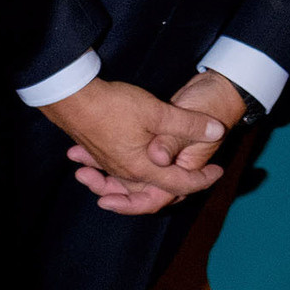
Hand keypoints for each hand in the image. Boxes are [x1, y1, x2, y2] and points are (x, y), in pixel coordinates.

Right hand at [42, 79, 225, 215]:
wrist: (71, 100)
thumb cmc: (113, 107)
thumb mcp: (158, 112)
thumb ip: (189, 124)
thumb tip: (216, 130)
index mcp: (142, 169)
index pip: (179, 185)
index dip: (202, 180)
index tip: (218, 171)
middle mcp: (126, 173)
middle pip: (158, 189)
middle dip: (181, 185)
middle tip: (200, 175)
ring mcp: (111, 164)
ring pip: (139, 181)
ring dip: (160, 176)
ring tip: (177, 171)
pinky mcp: (100, 154)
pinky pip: (123, 171)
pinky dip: (144, 167)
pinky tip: (152, 153)